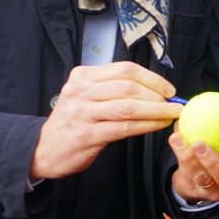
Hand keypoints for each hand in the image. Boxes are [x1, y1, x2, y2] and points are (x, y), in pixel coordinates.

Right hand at [31, 62, 181, 179]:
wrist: (44, 150)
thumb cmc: (74, 122)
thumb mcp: (86, 96)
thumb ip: (113, 88)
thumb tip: (155, 89)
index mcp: (83, 76)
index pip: (125, 69)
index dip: (153, 78)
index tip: (168, 88)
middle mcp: (81, 91)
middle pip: (129, 86)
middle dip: (157, 95)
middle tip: (174, 103)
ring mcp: (82, 112)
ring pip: (129, 106)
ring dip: (157, 110)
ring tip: (172, 114)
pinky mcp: (87, 134)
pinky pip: (124, 127)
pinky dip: (146, 125)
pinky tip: (158, 126)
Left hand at [169, 128, 218, 202]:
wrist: (208, 176)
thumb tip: (212, 106)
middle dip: (211, 160)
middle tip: (198, 143)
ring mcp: (217, 192)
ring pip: (202, 177)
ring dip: (188, 158)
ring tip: (178, 139)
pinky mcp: (199, 194)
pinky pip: (188, 176)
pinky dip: (181, 158)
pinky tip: (176, 142)